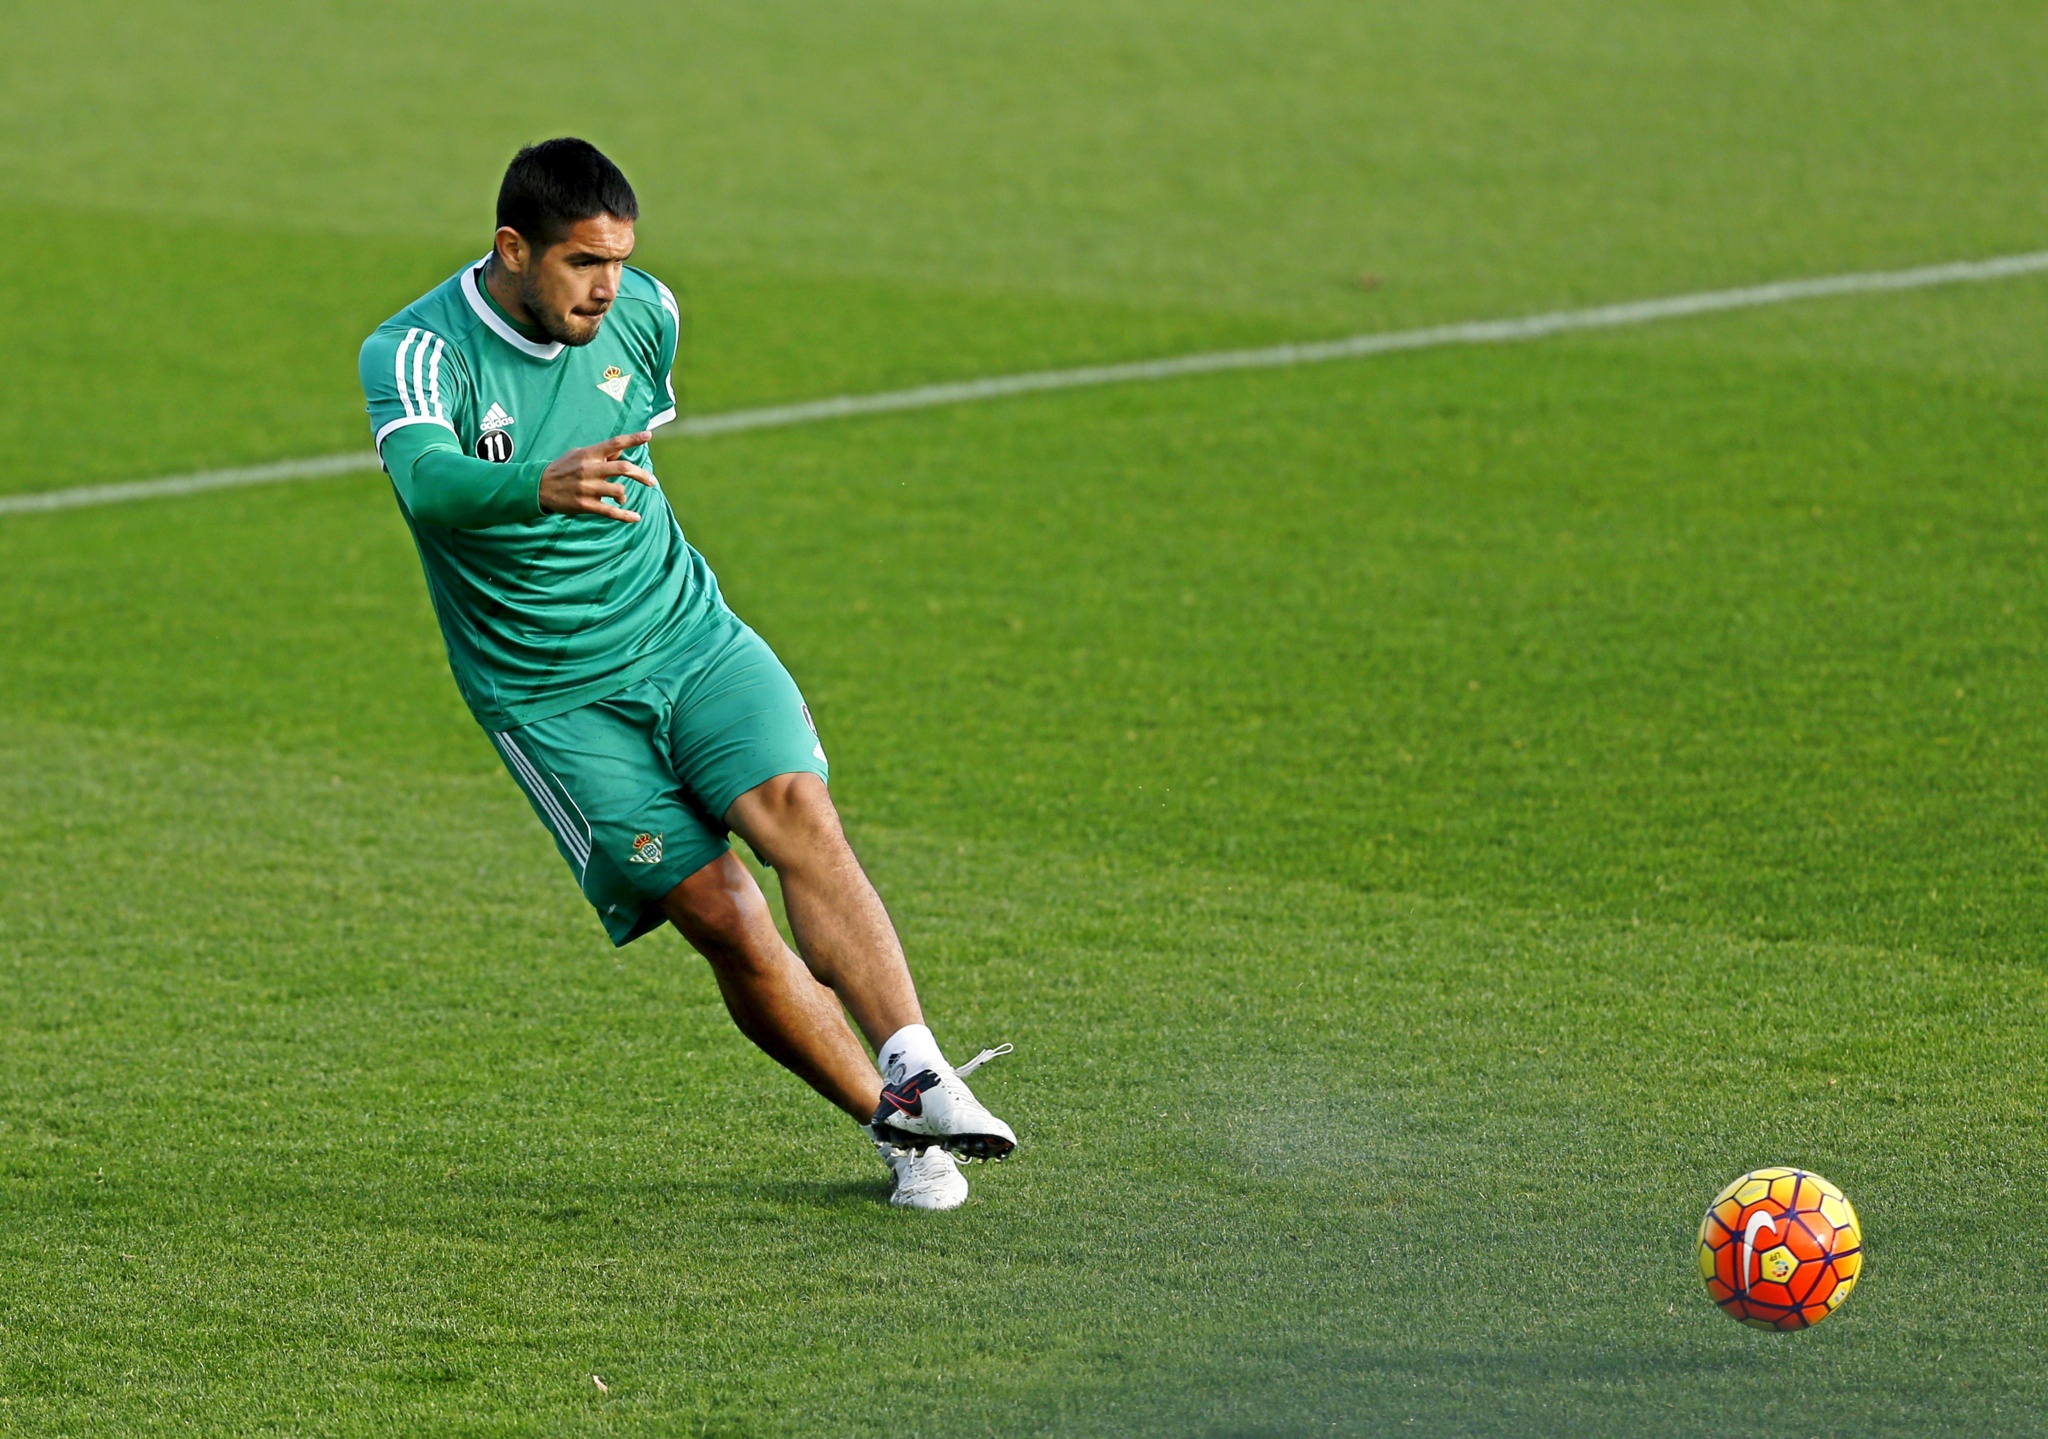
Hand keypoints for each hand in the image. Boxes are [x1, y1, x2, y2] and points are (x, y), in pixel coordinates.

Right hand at [538, 431, 657, 521]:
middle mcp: (590, 469)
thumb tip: (621, 450)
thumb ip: (600, 453)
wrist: (539, 487)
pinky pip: (610, 512)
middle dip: (641, 475)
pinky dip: (625, 515)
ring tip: (623, 499)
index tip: (648, 435)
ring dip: (625, 495)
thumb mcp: (578, 454)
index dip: (633, 439)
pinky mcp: (585, 505)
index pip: (614, 443)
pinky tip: (636, 517)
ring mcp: (588, 488)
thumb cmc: (563, 468)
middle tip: (652, 481)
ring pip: (619, 491)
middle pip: (623, 468)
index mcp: (589, 454)